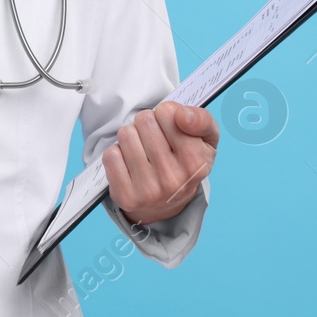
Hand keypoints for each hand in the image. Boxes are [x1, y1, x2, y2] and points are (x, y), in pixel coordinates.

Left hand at [102, 100, 217, 226]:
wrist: (167, 203)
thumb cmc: (186, 163)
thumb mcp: (206, 140)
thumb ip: (201, 120)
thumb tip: (181, 115)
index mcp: (197, 163)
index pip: (169, 113)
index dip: (165, 113)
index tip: (169, 123)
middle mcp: (174, 179)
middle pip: (144, 121)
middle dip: (147, 123)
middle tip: (153, 137)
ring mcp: (148, 190)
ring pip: (126, 135)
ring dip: (131, 137)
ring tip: (141, 149)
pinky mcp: (126, 196)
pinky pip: (111, 155)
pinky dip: (117, 153)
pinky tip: (129, 163)